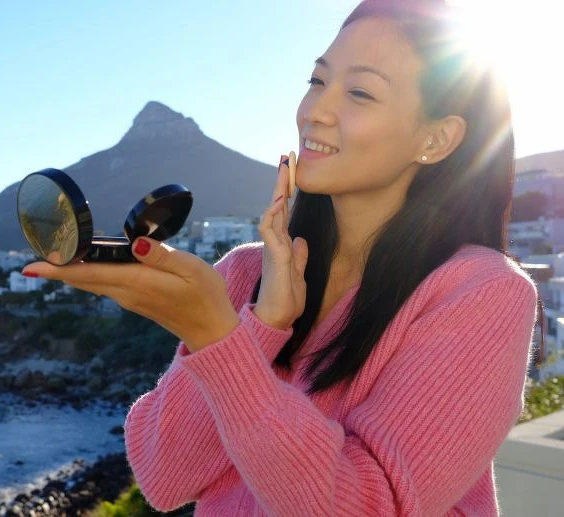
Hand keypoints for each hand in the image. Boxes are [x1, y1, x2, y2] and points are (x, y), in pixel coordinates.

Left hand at [21, 238, 240, 352]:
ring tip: (47, 259)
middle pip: (83, 279)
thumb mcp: (192, 270)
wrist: (212, 331)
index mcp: (137, 283)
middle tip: (28, 261)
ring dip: (69, 271)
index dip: (58, 269)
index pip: (88, 274)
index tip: (31, 268)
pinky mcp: (134, 298)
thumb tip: (137, 245)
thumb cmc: (206, 296)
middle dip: (55, 269)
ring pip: (91, 282)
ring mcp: (128, 298)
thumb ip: (163, 256)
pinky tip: (80, 265)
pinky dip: (86, 274)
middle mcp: (126, 293)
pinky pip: (102, 284)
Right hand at [254, 155, 308, 328]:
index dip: (287, 191)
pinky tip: (280, 201)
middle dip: (282, 182)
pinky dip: (273, 214)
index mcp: (281, 245)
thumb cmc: (285, 299)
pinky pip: (269, 230)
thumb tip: (301, 240)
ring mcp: (272, 248)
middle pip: (277, 206)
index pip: (284, 212)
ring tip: (284, 170)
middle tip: (286, 158)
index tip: (292, 170)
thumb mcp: (298, 273)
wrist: (277, 319)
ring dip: (278, 191)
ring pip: (271, 212)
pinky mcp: (273, 256)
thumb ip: (298, 256)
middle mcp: (274, 242)